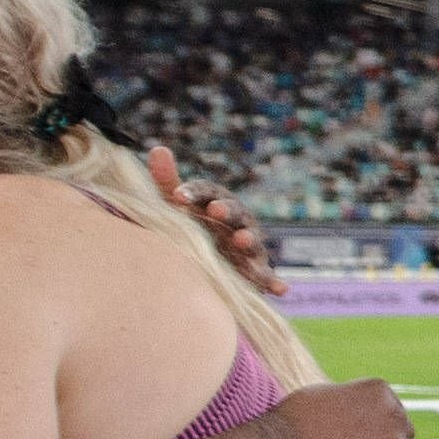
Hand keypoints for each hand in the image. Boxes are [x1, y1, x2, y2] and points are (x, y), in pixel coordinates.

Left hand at [146, 145, 281, 297]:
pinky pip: (267, 276)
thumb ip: (167, 182)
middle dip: (227, 210)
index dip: (194, 193)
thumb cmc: (193, 228)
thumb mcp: (178, 208)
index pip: (207, 192)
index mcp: (217, 202)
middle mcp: (236, 221)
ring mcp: (249, 246)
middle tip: (215, 209)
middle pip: (234, 212)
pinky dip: (274, 281)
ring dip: (248, 239)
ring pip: (251, 241)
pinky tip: (281, 289)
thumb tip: (158, 148)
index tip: (177, 196)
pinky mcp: (256, 271)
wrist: (210, 264)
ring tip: (242, 240)